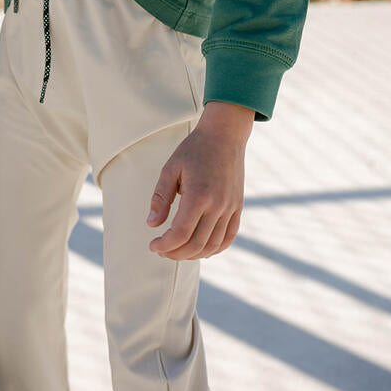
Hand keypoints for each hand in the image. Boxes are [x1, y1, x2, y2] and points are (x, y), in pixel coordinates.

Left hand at [147, 101, 253, 259]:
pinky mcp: (238, 207)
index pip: (180, 233)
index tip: (153, 245)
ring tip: (177, 250)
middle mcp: (217, 205)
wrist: (224, 135)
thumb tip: (152, 224)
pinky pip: (229, 237)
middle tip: (161, 250)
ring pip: (212, 245)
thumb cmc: (194, 149)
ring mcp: (230, 207)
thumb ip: (160, 198)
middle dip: (175, 253)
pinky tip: (201, 249)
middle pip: (196, 244)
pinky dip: (214, 248)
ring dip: (193, 254)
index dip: (164, 244)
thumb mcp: (171, 168)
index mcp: (198, 195)